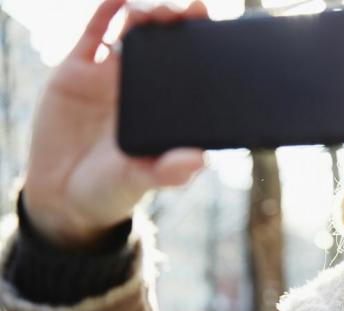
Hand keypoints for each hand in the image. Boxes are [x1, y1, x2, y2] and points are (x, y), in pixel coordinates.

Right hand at [23, 0, 208, 247]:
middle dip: (179, 22)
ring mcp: (109, 77)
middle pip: (166, 44)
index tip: (218, 32)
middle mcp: (141, 88)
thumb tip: (199, 160)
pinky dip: (106, 13)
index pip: (190, 70)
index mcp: (163, 109)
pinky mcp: (76, 72)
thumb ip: (169, 171)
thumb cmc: (112, 190)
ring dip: (147, 15)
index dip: (204, 48)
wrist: (62, 195)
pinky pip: (94, 34)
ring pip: (133, 33)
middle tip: (191, 10)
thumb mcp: (141, 182)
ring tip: (155, 11)